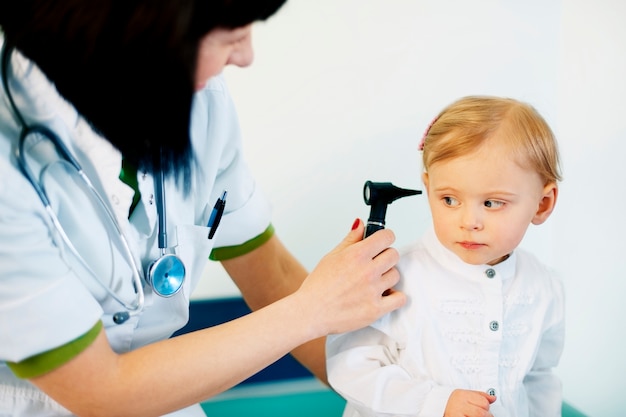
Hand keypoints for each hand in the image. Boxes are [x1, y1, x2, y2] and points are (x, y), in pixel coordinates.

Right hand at [296, 218, 405, 336]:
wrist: (310, 312)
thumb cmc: (318, 286)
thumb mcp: (331, 256)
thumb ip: (350, 239)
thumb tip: (361, 224)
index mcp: (356, 255)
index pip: (387, 237)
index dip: (385, 238)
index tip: (382, 242)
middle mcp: (367, 271)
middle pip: (394, 255)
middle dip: (385, 257)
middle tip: (375, 264)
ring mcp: (373, 291)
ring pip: (395, 275)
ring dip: (387, 277)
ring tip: (373, 282)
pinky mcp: (376, 309)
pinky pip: (400, 299)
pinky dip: (394, 297)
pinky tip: (384, 295)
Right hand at [444, 389, 496, 416]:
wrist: (440, 409)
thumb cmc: (455, 404)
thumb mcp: (465, 395)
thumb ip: (480, 396)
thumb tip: (493, 398)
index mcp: (461, 394)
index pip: (484, 402)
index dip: (486, 407)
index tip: (484, 408)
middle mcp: (458, 403)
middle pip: (482, 412)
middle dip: (486, 416)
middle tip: (482, 415)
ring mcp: (456, 414)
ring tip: (476, 416)